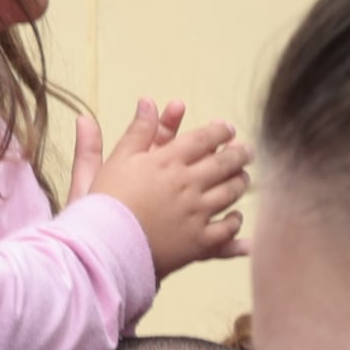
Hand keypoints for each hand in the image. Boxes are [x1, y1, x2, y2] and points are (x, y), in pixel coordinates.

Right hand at [89, 96, 249, 272]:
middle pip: (224, 163)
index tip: (228, 129)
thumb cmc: (103, 204)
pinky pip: (226, 229)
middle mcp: (187, 184)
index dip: (220, 131)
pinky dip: (235, 221)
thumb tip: (147, 101)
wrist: (102, 248)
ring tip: (244, 178)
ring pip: (230, 192)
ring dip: (240, 182)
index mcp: (167, 161)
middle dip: (239, 154)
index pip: (203, 139)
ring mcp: (196, 214)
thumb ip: (135, 131)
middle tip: (247, 151)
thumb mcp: (115, 160)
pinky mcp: (198, 243)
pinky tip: (236, 217)